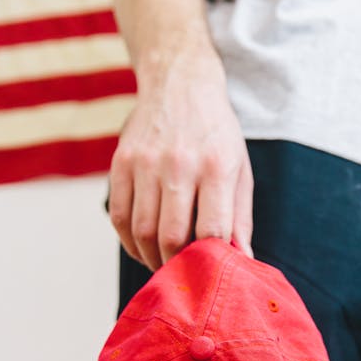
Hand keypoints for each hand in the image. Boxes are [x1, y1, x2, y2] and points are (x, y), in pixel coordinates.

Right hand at [108, 36, 253, 270]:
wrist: (179, 83)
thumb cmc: (216, 134)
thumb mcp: (239, 170)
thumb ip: (240, 217)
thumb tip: (241, 261)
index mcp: (216, 167)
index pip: (211, 230)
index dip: (209, 261)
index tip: (210, 274)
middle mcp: (179, 164)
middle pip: (172, 236)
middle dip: (177, 266)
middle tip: (183, 277)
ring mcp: (145, 162)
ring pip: (142, 231)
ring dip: (152, 258)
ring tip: (163, 265)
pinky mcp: (121, 162)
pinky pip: (119, 216)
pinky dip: (130, 241)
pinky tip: (143, 246)